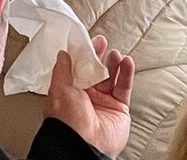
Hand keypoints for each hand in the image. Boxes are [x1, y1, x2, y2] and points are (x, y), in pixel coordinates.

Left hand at [45, 34, 134, 156]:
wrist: (85, 145)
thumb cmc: (68, 123)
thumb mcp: (59, 90)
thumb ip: (62, 70)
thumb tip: (62, 54)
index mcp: (70, 93)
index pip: (78, 68)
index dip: (83, 54)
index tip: (88, 41)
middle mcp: (87, 98)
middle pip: (95, 71)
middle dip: (99, 55)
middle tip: (102, 42)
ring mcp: (104, 103)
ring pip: (112, 77)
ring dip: (114, 63)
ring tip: (115, 54)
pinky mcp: (119, 109)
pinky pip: (124, 87)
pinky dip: (127, 74)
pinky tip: (127, 62)